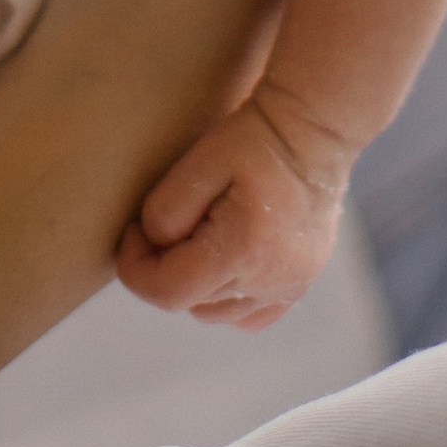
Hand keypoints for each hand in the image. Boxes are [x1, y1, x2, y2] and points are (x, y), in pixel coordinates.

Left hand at [118, 91, 346, 328]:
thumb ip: (167, 210)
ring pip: (214, 313)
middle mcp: (270, 282)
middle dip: (163, 268)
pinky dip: (225, 297)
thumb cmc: (255, 139)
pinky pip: (247, 315)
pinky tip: (223, 259)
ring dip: (194, 284)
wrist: (313, 132)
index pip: (167, 292)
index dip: (135, 267)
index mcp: (242, 250)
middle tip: (165, 223)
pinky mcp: (298, 284)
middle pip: (188, 302)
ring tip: (197, 235)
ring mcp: (289, 288)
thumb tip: (153, 245)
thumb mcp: (202, 160)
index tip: (133, 230)